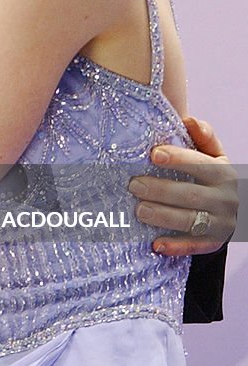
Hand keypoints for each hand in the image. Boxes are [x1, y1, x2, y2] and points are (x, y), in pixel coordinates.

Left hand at [130, 117, 237, 255]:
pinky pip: (193, 246)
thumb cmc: (212, 175)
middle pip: (191, 195)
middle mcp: (224, 199)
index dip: (178, 159)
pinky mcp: (213, 243)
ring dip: (163, 217)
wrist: (232, 209)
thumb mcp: (214, 155)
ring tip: (138, 210)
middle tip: (133, 185)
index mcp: (224, 174)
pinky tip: (155, 245)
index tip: (152, 154)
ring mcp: (220, 223)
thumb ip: (203, 136)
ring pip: (191, 221)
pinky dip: (175, 246)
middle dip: (161, 190)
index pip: (201, 165)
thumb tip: (189, 119)